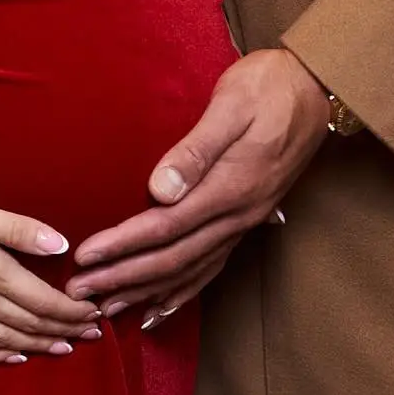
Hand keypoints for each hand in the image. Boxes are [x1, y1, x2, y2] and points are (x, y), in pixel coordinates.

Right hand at [0, 184, 103, 364]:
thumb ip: (18, 230)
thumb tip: (61, 246)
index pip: (43, 300)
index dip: (72, 310)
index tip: (96, 313)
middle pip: (29, 323)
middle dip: (64, 329)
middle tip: (92, 334)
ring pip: (5, 339)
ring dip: (37, 345)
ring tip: (63, 349)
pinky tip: (11, 357)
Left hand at [68, 49, 329, 322]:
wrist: (314, 87)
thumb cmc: (268, 86)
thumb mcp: (231, 104)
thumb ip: (196, 149)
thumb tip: (159, 190)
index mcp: (230, 187)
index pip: (166, 227)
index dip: (123, 246)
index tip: (85, 257)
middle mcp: (238, 214)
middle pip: (173, 259)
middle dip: (124, 279)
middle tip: (79, 294)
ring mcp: (244, 221)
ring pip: (190, 270)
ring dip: (146, 292)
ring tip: (108, 308)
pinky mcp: (247, 218)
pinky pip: (211, 266)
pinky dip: (183, 291)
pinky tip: (161, 306)